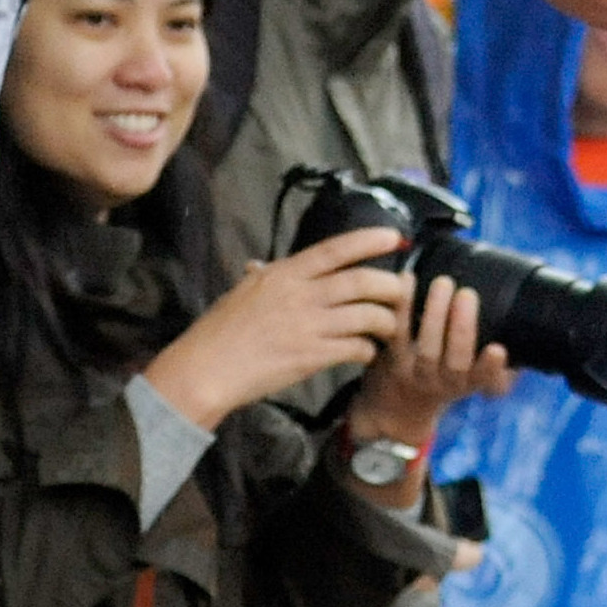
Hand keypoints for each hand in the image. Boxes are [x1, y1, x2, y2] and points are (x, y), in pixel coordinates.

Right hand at [142, 227, 410, 429]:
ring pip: (367, 315)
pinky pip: (356, 347)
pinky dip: (368, 349)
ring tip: (389, 327)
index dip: (368, 240)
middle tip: (401, 291)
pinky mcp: (313, 356)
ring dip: (387, 321)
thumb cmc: (218, 332)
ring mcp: (309, 326)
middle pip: (362, 282)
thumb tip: (257, 265)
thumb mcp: (240, 293)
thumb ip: (259, 277)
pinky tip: (366, 352)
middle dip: (390, 286)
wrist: (206, 370)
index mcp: (284, 274)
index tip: (394, 237)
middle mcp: (301, 295)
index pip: (335, 250)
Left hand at [349, 276, 515, 450]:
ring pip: (428, 348)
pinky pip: (399, 333)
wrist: (401, 404)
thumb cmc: (449, 376)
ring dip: (436, 313)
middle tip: (467, 294)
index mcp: (471, 383)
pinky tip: (410, 280)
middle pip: (456, 361)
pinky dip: (404, 306)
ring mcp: (418, 372)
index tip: (498, 349)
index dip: (491, 367)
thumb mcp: (476, 376)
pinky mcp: (393, 358)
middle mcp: (446, 382)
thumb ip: (500, 362)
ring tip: (444, 283)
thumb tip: (529, 335)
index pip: (485, 379)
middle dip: (462, 327)